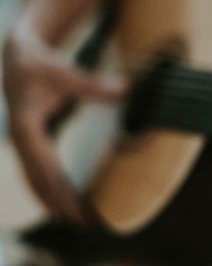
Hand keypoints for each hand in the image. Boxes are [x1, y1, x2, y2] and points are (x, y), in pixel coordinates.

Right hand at [3, 31, 124, 222]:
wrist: (19, 55)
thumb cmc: (41, 64)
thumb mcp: (66, 73)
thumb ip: (94, 85)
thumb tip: (127, 91)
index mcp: (26, 127)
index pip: (43, 166)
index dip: (59, 188)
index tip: (73, 206)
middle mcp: (22, 138)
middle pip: (37, 179)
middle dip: (55, 202)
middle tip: (78, 222)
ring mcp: (24, 141)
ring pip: (34, 177)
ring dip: (51, 198)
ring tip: (71, 219)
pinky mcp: (32, 139)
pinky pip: (38, 169)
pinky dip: (50, 185)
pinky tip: (64, 197)